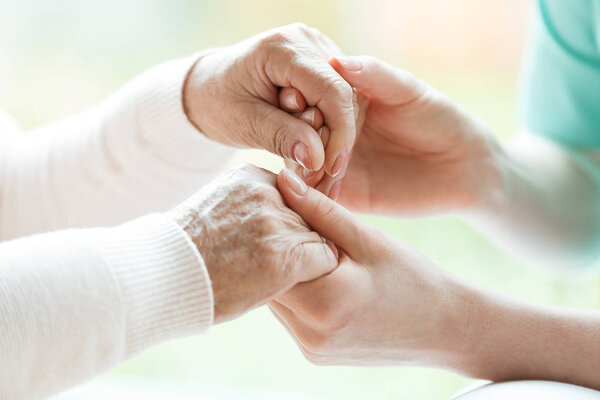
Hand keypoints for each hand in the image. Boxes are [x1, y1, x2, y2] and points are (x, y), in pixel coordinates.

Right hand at [167, 164, 337, 323]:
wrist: (159, 278)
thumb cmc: (186, 252)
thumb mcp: (218, 208)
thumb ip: (251, 204)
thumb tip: (282, 215)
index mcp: (252, 176)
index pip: (295, 196)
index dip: (288, 223)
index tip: (269, 242)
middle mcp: (270, 191)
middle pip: (309, 216)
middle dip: (299, 240)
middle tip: (271, 262)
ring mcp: (278, 222)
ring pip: (318, 237)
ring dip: (305, 258)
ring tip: (271, 274)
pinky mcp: (287, 254)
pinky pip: (325, 258)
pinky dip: (314, 273)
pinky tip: (286, 282)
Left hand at [183, 24, 355, 176]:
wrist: (208, 88)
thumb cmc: (218, 103)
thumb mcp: (244, 124)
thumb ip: (282, 137)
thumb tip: (318, 159)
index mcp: (283, 48)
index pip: (332, 90)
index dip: (340, 132)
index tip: (331, 168)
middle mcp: (306, 40)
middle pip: (343, 95)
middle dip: (333, 138)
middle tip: (313, 173)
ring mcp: (316, 48)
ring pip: (346, 100)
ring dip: (331, 135)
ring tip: (304, 159)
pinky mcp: (321, 63)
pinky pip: (338, 99)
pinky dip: (327, 126)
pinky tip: (307, 143)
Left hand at [269, 168, 468, 366]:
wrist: (444, 329)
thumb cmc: (412, 278)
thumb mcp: (368, 239)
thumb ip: (321, 211)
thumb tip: (284, 179)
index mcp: (324, 304)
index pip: (274, 257)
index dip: (276, 227)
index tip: (287, 206)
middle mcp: (311, 334)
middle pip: (270, 280)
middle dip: (278, 249)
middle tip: (293, 223)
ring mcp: (312, 348)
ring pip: (277, 298)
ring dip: (286, 271)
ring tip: (307, 249)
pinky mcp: (315, 354)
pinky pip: (292, 315)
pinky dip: (299, 292)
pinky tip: (318, 274)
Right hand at [280, 55, 503, 215]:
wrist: (463, 166)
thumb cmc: (439, 118)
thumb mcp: (408, 90)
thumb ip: (374, 75)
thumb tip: (335, 61)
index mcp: (344, 104)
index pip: (310, 101)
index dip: (300, 102)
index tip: (294, 101)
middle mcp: (335, 134)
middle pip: (300, 136)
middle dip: (294, 138)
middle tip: (294, 142)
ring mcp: (337, 166)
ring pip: (304, 168)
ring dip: (298, 170)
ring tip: (299, 170)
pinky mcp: (346, 196)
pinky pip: (319, 198)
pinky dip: (309, 198)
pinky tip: (305, 196)